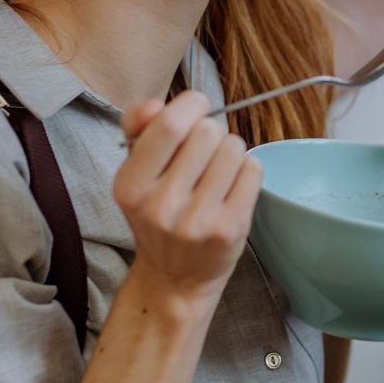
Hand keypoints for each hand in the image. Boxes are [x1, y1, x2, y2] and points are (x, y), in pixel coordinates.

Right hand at [115, 91, 262, 308]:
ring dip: (229, 149)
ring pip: (233, 147)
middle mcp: (162, 206)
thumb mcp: (134, 170)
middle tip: (202, 150)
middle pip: (207, 131)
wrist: (174, 278)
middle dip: (210, 130)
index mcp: (131, 186)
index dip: (190, 104)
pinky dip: (246, 168)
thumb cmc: (156, 212)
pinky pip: (252, 169)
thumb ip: (137, 127)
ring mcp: (198, 221)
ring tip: (216, 169)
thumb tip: (155, 104)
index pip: (169, 125)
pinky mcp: (230, 229)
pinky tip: (231, 184)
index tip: (195, 107)